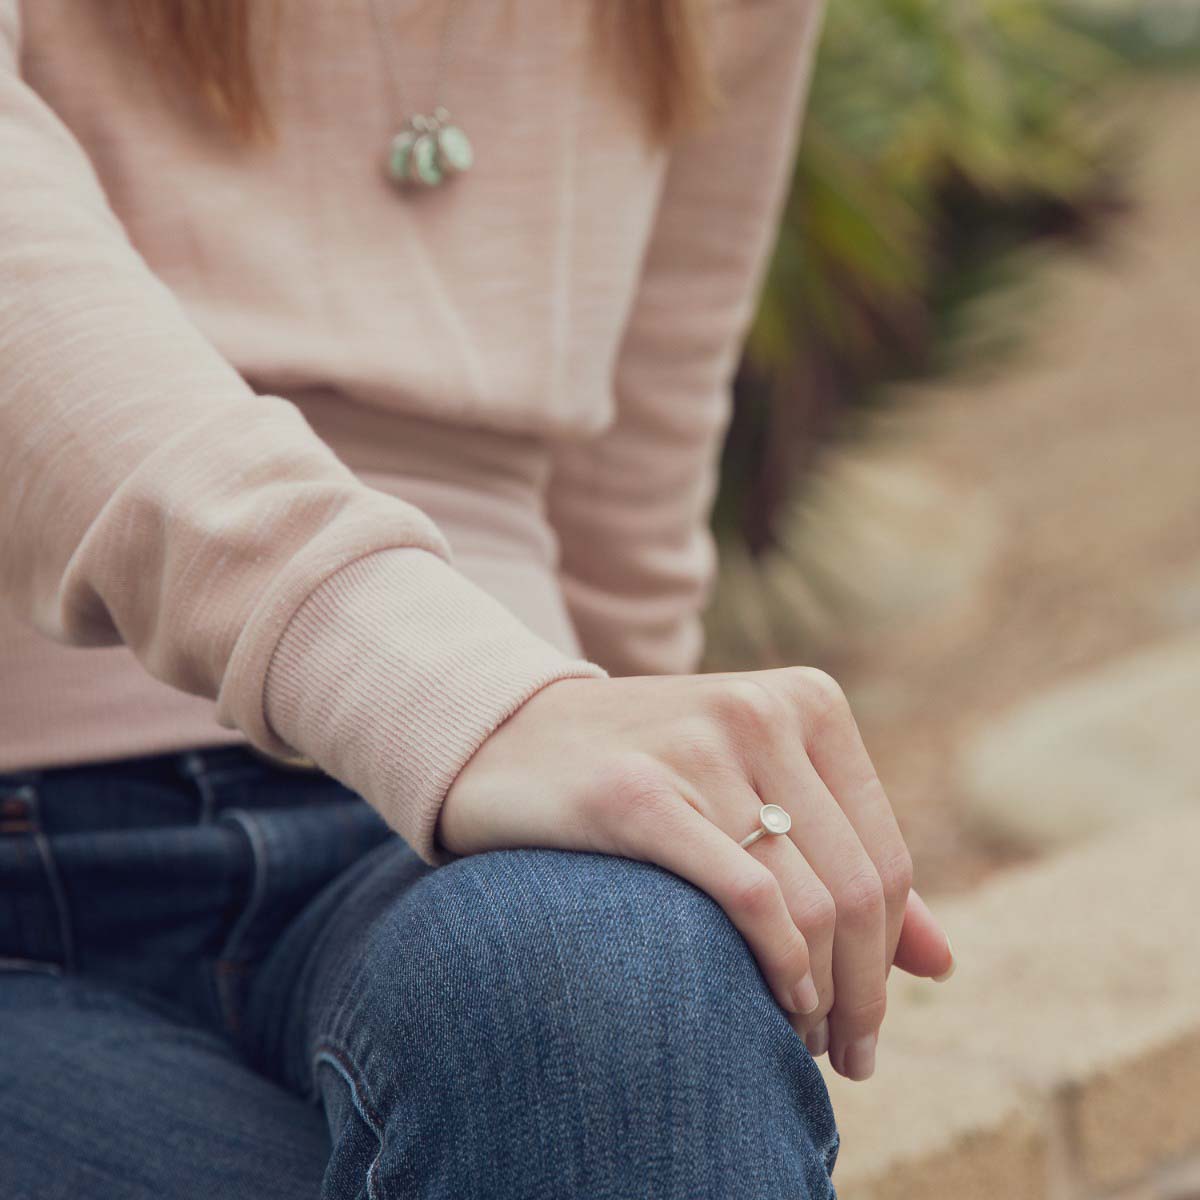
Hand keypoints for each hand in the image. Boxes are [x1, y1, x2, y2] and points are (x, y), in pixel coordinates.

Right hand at [438, 668, 953, 1080]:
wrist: (508, 739)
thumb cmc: (645, 772)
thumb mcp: (756, 790)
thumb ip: (847, 864)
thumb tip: (943, 964)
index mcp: (807, 701)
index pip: (887, 858)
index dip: (887, 958)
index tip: (867, 1021)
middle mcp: (761, 712)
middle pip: (859, 889)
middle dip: (865, 994)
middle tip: (848, 1054)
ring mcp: (700, 748)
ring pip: (811, 905)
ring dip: (822, 997)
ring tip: (801, 1040)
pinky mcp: (637, 794)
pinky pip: (750, 897)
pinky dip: (779, 969)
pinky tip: (774, 1006)